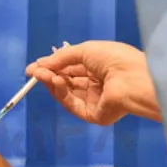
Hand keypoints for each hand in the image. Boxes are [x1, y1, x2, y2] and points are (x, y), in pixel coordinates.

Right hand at [26, 41, 160, 124]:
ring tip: (43, 74)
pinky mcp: (94, 116)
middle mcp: (98, 85)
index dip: (54, 67)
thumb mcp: (85, 50)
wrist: (133, 78)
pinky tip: (55, 81)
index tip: (34, 66)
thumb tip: (39, 64)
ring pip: (68, 94)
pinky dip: (61, 93)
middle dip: (50, 75)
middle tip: (33, 71)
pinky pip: (73, 105)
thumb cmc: (114, 59)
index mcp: (100, 68)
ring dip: (53, 83)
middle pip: (68, 82)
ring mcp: (95, 102)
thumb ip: (62, 58)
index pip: (72, 69)